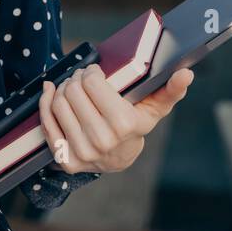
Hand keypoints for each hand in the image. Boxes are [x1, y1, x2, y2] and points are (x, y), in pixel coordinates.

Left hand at [38, 64, 193, 174]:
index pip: (93, 83)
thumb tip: (186, 73)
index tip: (95, 71)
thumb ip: (172, 89)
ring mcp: (82, 152)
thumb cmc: (136, 123)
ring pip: (58, 103)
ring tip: (71, 85)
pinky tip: (51, 91)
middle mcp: (101, 140)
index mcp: (123, 124)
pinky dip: (45, 102)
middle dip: (76, 77)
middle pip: (73, 91)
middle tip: (82, 76)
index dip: (92, 71)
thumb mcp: (156, 107)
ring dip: (62, 87)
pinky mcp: (65, 159)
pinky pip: (46, 123)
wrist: (120, 159)